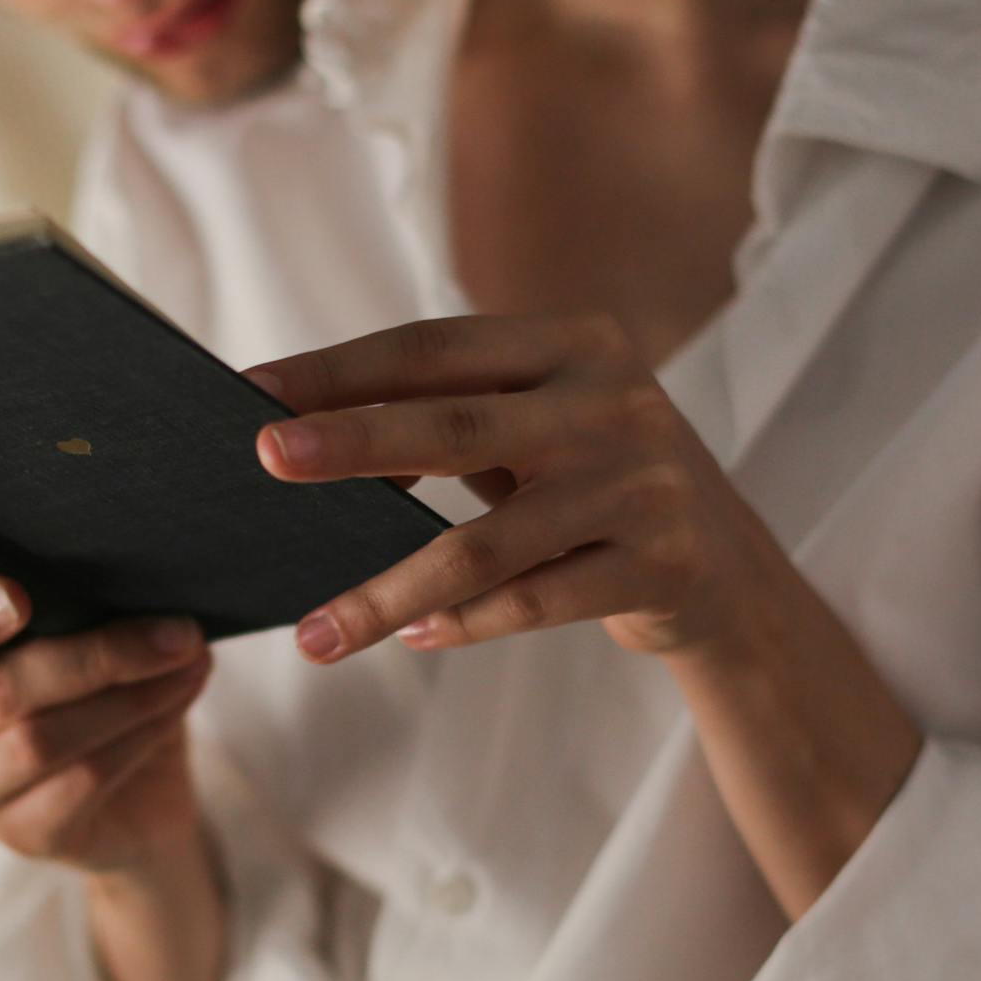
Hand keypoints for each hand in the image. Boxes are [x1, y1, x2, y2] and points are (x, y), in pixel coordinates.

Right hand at [0, 579, 214, 875]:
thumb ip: (87, 614)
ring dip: (131, 698)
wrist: (139, 795)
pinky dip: (141, 736)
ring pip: (41, 740)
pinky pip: (82, 780)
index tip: (17, 596)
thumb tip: (144, 589)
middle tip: (175, 633)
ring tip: (188, 664)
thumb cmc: (99, 697)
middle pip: (0, 691)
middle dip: (97, 655)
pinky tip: (176, 706)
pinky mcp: (23, 836)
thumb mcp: (89, 643)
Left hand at [248, 313, 788, 663]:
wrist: (729, 567)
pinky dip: (463, 624)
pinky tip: (409, 638)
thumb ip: (453, 415)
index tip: (252, 390)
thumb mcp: (542, 425)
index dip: (341, 369)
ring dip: (387, 591)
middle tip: (265, 457)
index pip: (437, 348)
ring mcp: (642, 486)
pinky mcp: (660, 565)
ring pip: (486, 543)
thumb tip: (306, 436)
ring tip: (315, 635)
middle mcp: (615, 402)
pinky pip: (535, 602)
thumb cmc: (597, 482)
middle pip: (456, 424)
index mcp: (576, 342)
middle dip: (352, 440)